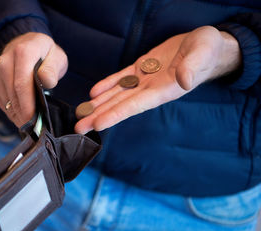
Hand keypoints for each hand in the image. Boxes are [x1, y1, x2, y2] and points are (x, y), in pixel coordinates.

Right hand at [0, 32, 67, 126]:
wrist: (27, 44)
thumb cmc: (45, 53)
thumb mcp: (56, 56)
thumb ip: (53, 68)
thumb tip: (47, 80)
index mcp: (23, 52)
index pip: (22, 83)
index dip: (27, 105)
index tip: (34, 119)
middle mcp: (5, 60)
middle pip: (12, 93)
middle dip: (23, 113)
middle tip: (34, 128)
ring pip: (5, 99)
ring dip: (17, 115)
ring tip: (30, 126)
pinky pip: (1, 100)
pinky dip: (11, 111)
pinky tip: (21, 118)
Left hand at [75, 26, 240, 133]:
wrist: (206, 46)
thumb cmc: (209, 50)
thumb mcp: (204, 53)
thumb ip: (193, 67)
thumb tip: (184, 81)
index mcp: (165, 90)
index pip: (135, 106)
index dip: (115, 114)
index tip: (97, 124)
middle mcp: (151, 89)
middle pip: (120, 105)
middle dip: (99, 116)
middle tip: (79, 127)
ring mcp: (145, 80)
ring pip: (117, 94)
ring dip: (98, 104)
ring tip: (81, 114)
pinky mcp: (141, 68)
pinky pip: (121, 79)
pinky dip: (107, 85)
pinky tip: (93, 92)